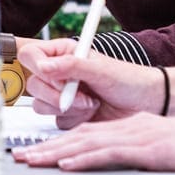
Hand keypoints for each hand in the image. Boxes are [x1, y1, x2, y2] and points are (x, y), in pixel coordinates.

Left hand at [12, 111, 174, 171]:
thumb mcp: (168, 147)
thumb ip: (145, 151)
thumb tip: (128, 161)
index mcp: (132, 127)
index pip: (87, 134)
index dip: (58, 143)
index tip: (35, 153)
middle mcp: (129, 128)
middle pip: (78, 137)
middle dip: (45, 148)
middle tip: (18, 157)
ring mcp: (138, 137)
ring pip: (87, 144)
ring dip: (55, 153)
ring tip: (31, 161)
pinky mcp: (149, 149)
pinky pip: (110, 154)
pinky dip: (85, 158)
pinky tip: (67, 164)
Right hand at [17, 37, 165, 127]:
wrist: (143, 104)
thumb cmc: (127, 79)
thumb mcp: (99, 69)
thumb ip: (70, 66)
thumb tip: (43, 66)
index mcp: (62, 54)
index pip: (31, 55)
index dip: (37, 67)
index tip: (55, 76)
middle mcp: (58, 73)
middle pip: (33, 84)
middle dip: (56, 94)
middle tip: (79, 95)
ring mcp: (60, 95)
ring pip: (41, 104)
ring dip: (67, 107)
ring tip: (90, 102)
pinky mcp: (66, 114)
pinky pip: (55, 120)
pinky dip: (74, 118)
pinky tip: (91, 112)